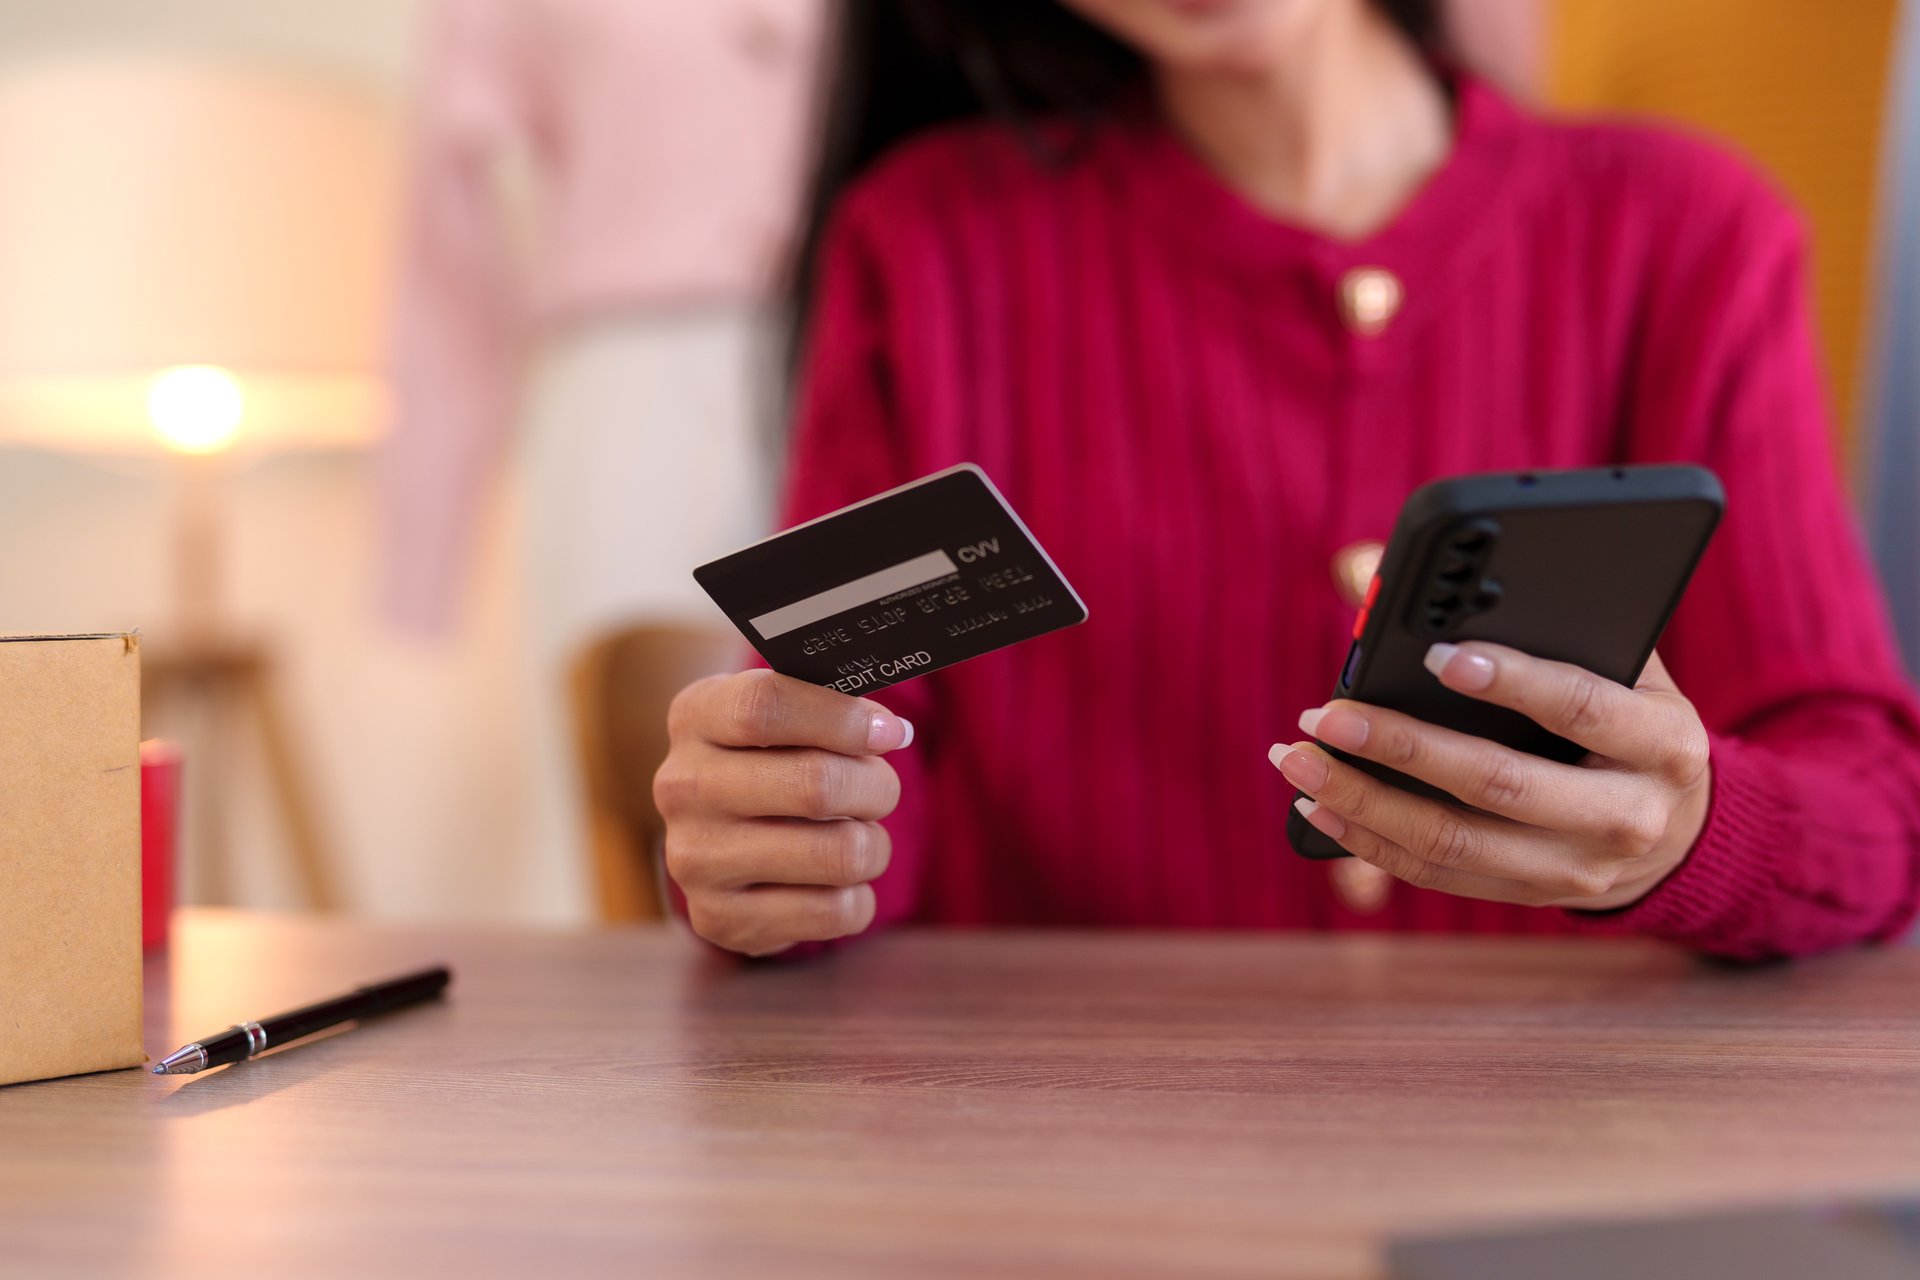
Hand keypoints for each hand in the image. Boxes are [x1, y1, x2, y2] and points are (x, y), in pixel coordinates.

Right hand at [654, 670, 913, 954]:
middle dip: (876, 787)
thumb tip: (887, 731)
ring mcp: (694, 859)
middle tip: (881, 790)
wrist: (722, 836)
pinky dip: (857, 896)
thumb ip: (831, 705)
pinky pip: (834, 912)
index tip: (888, 732)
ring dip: (873, 845)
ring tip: (859, 836)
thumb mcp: (786, 713)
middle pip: (815, 785)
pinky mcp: (719, 918)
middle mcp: (683, 787)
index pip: (766, 707)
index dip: (842, 719)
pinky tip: (836, 882)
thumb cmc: (772, 758)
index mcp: (695, 717)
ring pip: (838, 854)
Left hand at [1270, 643, 1711, 909]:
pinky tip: (1322, 804)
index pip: (1582, 704)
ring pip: (1456, 842)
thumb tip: (1377, 562)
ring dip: (1365, 802)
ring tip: (1300, 760)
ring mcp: (1579, 868)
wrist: (1679, 827)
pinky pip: (1439, 874)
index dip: (1511, 679)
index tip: (1436, 653)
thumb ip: (1520, 608)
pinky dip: (1370, 841)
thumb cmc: (1623, 715)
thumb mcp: (1609, 655)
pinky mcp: (1530, 897)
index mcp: (1663, 741)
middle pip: (1501, 784)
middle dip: (1403, 747)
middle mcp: (1629, 815)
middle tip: (1326, 715)